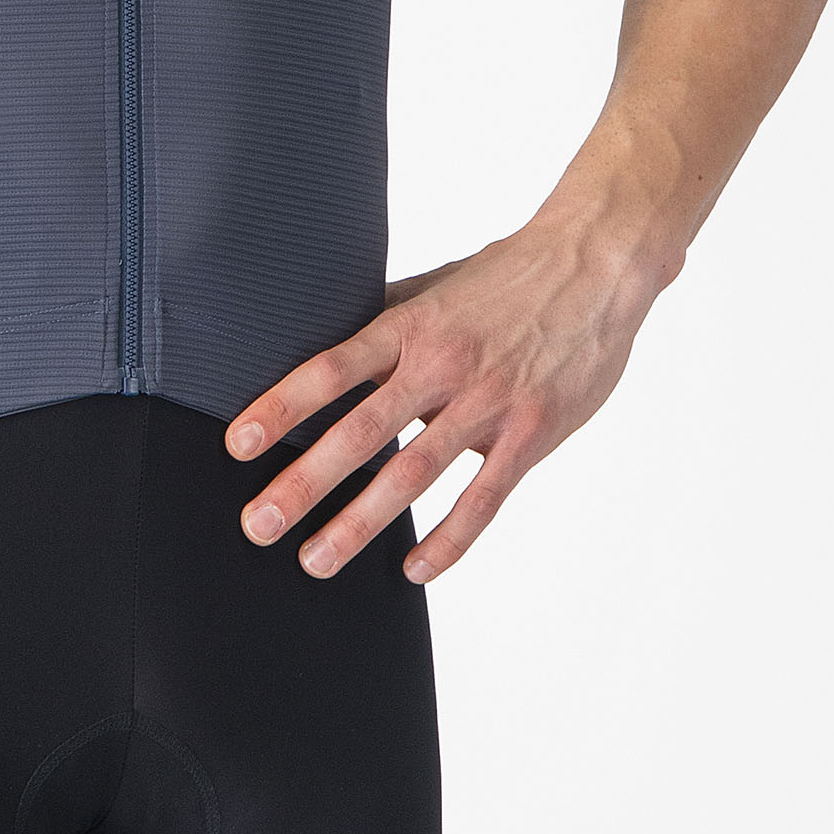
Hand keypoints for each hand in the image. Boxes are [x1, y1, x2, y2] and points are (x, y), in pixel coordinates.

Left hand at [226, 218, 668, 582]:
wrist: (594, 265)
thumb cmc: (510, 276)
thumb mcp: (436, 287)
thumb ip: (387, 325)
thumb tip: (329, 353)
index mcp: (410, 326)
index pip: (331, 369)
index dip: (282, 407)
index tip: (238, 445)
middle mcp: (441, 365)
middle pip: (360, 432)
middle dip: (304, 483)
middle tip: (259, 525)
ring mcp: (487, 403)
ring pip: (412, 473)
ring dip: (360, 522)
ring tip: (316, 559)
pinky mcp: (531, 433)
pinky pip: (483, 498)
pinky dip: (448, 539)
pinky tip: (413, 568)